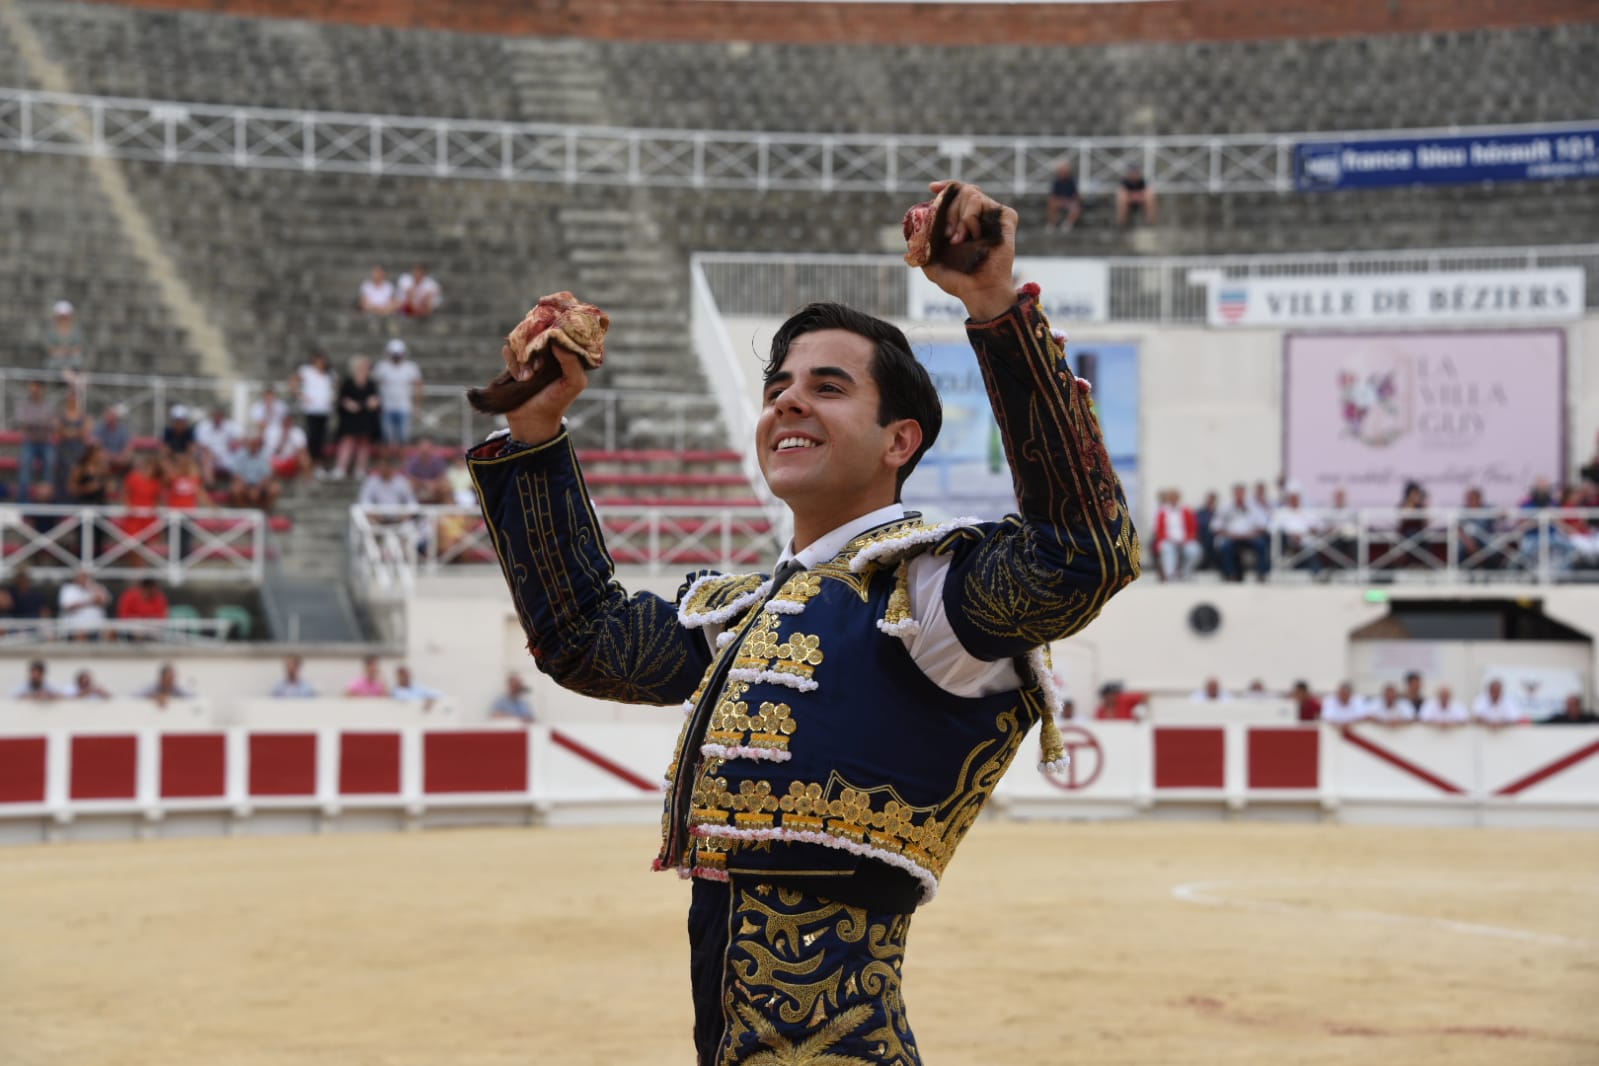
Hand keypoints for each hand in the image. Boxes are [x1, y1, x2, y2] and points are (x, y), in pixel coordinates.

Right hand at [504, 342, 590, 443]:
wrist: (533, 420)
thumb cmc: (557, 401)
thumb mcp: (574, 383)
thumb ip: (573, 361)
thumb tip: (556, 340)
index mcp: (564, 354)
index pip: (558, 332)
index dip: (554, 336)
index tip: (551, 346)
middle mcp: (547, 353)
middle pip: (538, 334)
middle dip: (536, 350)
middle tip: (538, 370)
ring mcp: (530, 357)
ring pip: (523, 343)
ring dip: (524, 360)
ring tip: (528, 379)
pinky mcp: (514, 363)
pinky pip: (509, 351)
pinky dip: (513, 363)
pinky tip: (519, 378)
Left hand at [919, 181, 1018, 321]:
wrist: (979, 290)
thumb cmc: (958, 280)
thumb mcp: (931, 263)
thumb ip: (921, 245)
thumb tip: (912, 231)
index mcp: (964, 223)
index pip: (956, 194)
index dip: (946, 187)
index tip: (933, 188)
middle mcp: (979, 217)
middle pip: (961, 191)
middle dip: (949, 210)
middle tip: (948, 235)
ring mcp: (993, 216)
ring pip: (971, 193)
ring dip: (960, 217)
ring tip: (960, 240)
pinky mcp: (1006, 217)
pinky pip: (982, 202)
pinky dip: (971, 218)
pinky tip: (974, 236)